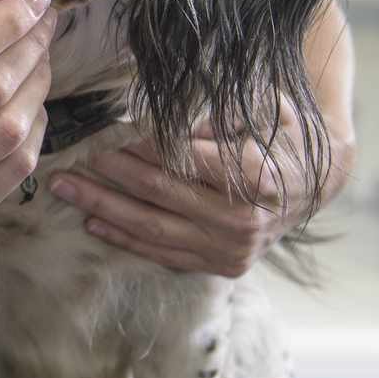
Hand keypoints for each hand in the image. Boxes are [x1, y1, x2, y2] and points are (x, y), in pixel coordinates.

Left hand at [48, 101, 348, 277]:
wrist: (313, 186)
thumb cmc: (279, 137)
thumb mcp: (262, 110)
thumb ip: (215, 113)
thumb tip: (157, 113)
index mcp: (257, 176)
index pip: (185, 159)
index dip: (141, 146)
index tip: (105, 132)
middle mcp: (244, 220)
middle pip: (162, 193)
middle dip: (110, 174)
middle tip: (71, 157)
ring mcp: (232, 249)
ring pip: (153, 228)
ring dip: (104, 207)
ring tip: (65, 188)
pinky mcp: (221, 266)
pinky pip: (163, 255)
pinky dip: (125, 239)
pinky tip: (92, 221)